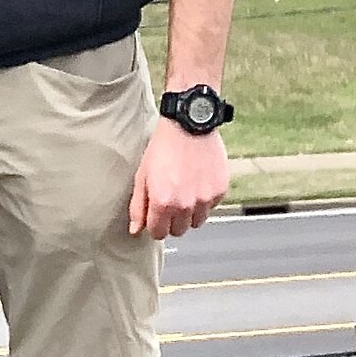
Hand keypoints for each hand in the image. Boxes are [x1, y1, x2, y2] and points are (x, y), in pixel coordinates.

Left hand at [130, 118, 228, 238]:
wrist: (189, 123)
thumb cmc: (164, 147)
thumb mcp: (143, 175)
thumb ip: (138, 206)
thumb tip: (135, 230)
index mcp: (163, 203)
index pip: (159, 233)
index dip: (155, 224)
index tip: (156, 214)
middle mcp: (185, 205)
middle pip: (179, 231)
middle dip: (172, 220)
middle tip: (170, 200)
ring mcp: (205, 199)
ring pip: (197, 222)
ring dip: (190, 213)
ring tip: (185, 190)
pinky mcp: (220, 190)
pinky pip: (211, 206)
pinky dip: (205, 199)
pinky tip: (198, 181)